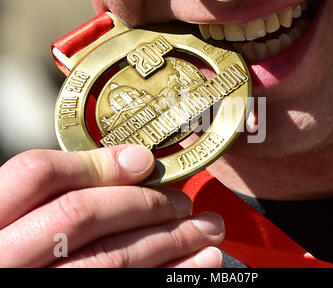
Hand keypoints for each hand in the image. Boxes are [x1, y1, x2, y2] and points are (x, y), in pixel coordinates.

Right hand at [0, 145, 223, 266]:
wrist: (10, 285)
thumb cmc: (15, 250)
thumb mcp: (15, 216)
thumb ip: (54, 194)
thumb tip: (132, 161)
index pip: (39, 174)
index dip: (97, 162)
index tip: (146, 162)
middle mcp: (6, 256)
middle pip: (82, 215)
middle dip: (144, 203)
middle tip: (184, 202)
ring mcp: (36, 287)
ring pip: (111, 259)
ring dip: (170, 241)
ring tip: (207, 230)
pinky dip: (169, 276)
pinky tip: (198, 265)